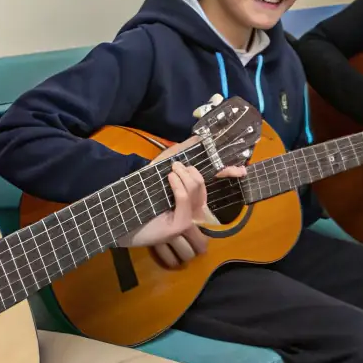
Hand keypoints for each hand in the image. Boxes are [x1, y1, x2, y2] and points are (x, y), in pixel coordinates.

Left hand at [121, 139, 243, 269]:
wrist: (121, 211)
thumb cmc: (140, 190)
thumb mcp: (161, 167)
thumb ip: (181, 152)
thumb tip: (200, 137)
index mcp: (192, 199)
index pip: (213, 185)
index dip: (227, 174)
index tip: (241, 169)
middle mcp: (193, 211)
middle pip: (203, 185)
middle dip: (192, 171)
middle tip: (175, 167)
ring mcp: (188, 220)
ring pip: (196, 191)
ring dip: (183, 176)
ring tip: (170, 172)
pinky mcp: (180, 225)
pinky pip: (185, 200)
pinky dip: (178, 186)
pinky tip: (169, 178)